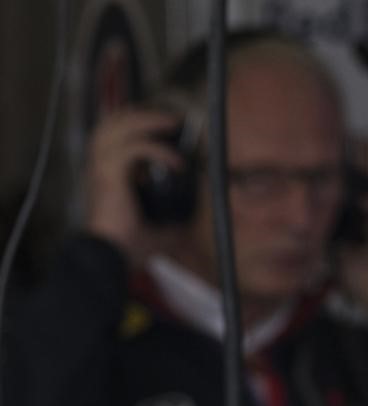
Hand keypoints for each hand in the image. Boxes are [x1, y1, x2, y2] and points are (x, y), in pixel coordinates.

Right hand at [85, 108, 182, 263]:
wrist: (107, 258)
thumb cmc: (126, 247)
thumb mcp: (159, 229)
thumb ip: (174, 221)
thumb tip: (197, 223)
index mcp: (106, 173)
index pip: (114, 133)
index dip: (138, 124)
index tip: (167, 128)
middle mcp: (99, 166)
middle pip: (113, 121)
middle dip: (144, 114)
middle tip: (172, 120)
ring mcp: (101, 168)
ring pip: (120, 125)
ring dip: (148, 120)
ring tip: (172, 123)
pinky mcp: (109, 175)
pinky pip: (135, 149)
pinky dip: (158, 150)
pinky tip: (177, 163)